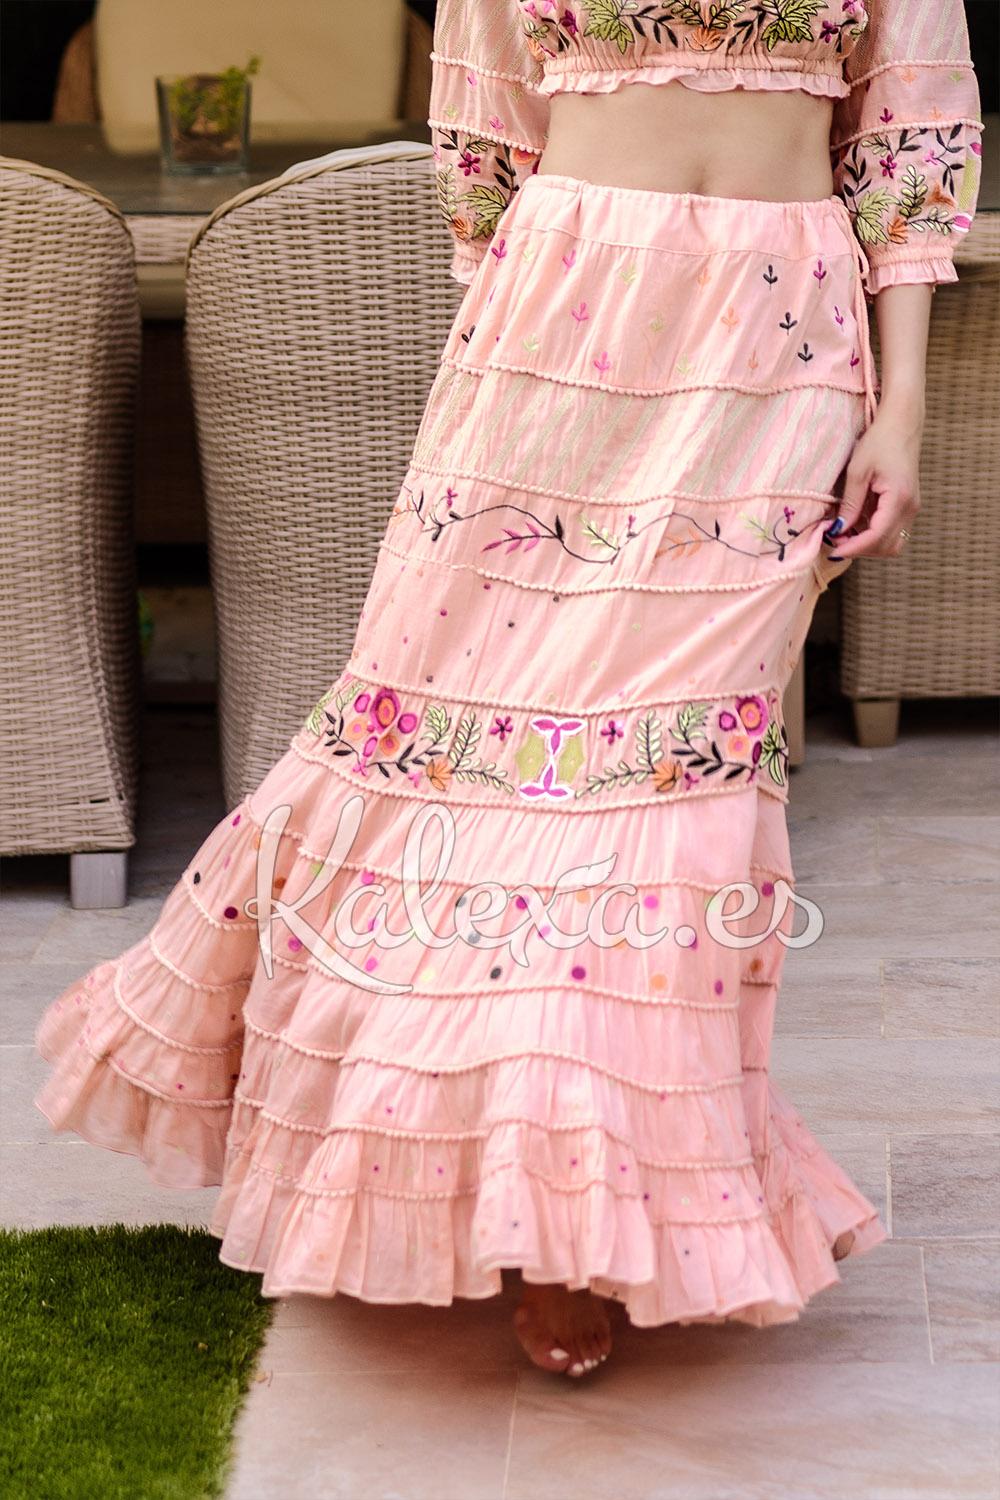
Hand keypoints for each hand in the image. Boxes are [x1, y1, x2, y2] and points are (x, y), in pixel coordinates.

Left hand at [824, 399, 923, 560]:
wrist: (902, 424)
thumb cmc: (880, 441)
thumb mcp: (858, 472)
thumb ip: (850, 504)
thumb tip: (839, 530)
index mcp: (899, 499)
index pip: (876, 538)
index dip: (853, 548)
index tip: (833, 551)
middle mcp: (910, 508)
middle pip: (886, 547)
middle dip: (860, 549)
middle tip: (836, 541)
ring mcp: (912, 508)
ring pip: (892, 543)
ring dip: (868, 545)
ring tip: (845, 533)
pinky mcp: (908, 505)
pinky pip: (893, 531)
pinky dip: (875, 535)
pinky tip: (856, 525)